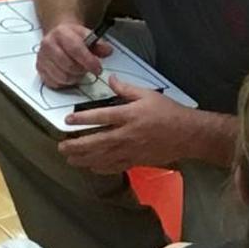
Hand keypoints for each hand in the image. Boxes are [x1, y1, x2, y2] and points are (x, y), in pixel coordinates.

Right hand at [35, 23, 112, 88]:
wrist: (58, 35)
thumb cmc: (74, 37)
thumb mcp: (88, 35)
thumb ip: (100, 44)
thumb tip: (108, 51)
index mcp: (61, 33)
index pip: (76, 50)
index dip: (89, 61)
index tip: (98, 69)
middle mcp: (48, 45)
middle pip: (68, 65)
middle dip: (82, 70)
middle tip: (88, 69)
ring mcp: (42, 58)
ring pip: (62, 77)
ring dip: (75, 77)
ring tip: (79, 71)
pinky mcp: (40, 70)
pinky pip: (55, 83)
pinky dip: (65, 82)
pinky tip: (69, 74)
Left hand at [59, 77, 189, 173]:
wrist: (187, 134)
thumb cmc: (168, 112)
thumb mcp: (148, 94)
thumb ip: (127, 88)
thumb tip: (110, 80)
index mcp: (129, 115)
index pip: (100, 117)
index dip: (82, 119)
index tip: (68, 120)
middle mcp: (126, 135)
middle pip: (96, 142)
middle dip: (76, 145)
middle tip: (61, 146)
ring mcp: (130, 151)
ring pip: (101, 157)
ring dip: (83, 158)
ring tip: (69, 158)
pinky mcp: (135, 161)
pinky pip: (114, 167)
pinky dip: (100, 168)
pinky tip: (90, 167)